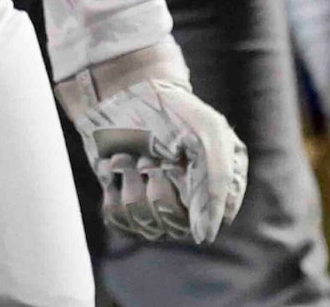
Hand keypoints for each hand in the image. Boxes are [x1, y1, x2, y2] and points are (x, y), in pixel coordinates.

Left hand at [60, 40, 247, 244]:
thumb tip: (207, 236)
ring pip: (146, 225)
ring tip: (132, 158)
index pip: (207, 223)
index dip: (189, 199)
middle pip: (174, 227)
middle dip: (158, 189)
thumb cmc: (170, 110)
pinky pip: (119, 222)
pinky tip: (115, 168)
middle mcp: (189, 203)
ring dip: (133, 186)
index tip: (176, 168)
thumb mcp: (207, 134)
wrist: (122, 92)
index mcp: (217, 189)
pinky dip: (113, 191)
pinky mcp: (126, 204)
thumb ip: (217, 181)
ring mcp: (157, 206)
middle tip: (152, 159)